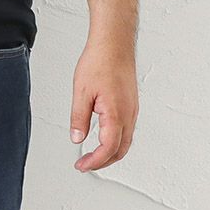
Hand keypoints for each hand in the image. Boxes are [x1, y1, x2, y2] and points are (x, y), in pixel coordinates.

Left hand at [70, 39, 138, 171]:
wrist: (115, 43)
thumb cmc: (100, 61)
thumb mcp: (81, 93)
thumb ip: (79, 119)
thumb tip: (77, 138)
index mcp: (116, 113)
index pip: (108, 148)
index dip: (95, 161)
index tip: (82, 166)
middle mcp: (129, 114)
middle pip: (120, 150)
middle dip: (103, 162)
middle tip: (85, 165)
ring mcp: (132, 110)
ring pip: (126, 142)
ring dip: (110, 154)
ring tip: (92, 157)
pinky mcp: (131, 105)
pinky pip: (127, 131)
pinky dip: (116, 142)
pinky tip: (103, 141)